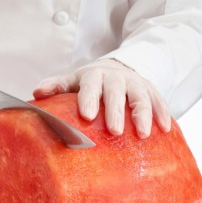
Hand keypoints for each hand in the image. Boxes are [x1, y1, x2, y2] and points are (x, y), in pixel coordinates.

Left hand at [33, 59, 170, 138]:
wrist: (118, 68)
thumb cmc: (90, 82)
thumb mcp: (73, 81)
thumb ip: (56, 86)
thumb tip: (36, 93)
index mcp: (95, 76)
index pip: (91, 86)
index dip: (89, 99)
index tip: (86, 115)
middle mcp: (117, 78)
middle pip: (117, 93)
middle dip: (116, 111)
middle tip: (114, 131)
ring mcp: (136, 84)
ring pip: (141, 98)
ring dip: (143, 115)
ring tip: (142, 134)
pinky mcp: (152, 91)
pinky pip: (160, 101)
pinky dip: (163, 113)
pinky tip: (165, 129)